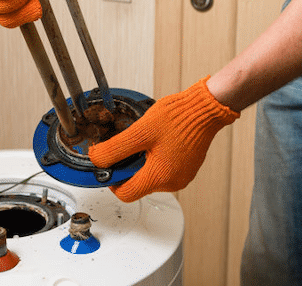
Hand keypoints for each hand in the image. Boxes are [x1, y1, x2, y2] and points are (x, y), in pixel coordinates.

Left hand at [89, 77, 238, 201]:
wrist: (205, 108)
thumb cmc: (178, 118)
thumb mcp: (139, 131)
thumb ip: (114, 149)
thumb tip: (96, 159)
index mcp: (159, 177)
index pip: (125, 194)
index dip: (112, 180)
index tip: (109, 165)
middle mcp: (172, 183)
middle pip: (138, 185)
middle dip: (128, 167)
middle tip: (129, 145)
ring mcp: (182, 176)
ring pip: (150, 177)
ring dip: (142, 162)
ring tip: (145, 140)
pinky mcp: (186, 169)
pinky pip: (164, 169)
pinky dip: (155, 158)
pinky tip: (157, 141)